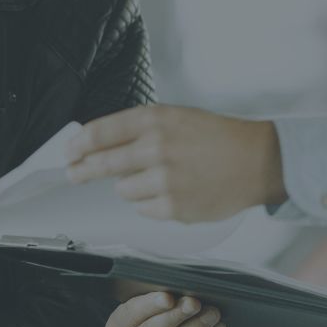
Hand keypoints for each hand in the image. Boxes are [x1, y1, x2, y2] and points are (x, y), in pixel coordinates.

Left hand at [66, 104, 287, 222]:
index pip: (99, 133)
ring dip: (130, 186)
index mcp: (155, 120)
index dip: (78, 145)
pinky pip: (143, 209)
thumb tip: (98, 143)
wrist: (257, 161)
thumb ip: (139, 128)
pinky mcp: (174, 208)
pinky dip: (150, 202)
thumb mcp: (176, 117)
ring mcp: (164, 180)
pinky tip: (171, 191)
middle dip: (83, 170)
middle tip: (74, 173)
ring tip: (157, 177)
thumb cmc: (217, 137)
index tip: (70, 152)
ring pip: (122, 190)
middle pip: (100, 164)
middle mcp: (156, 148)